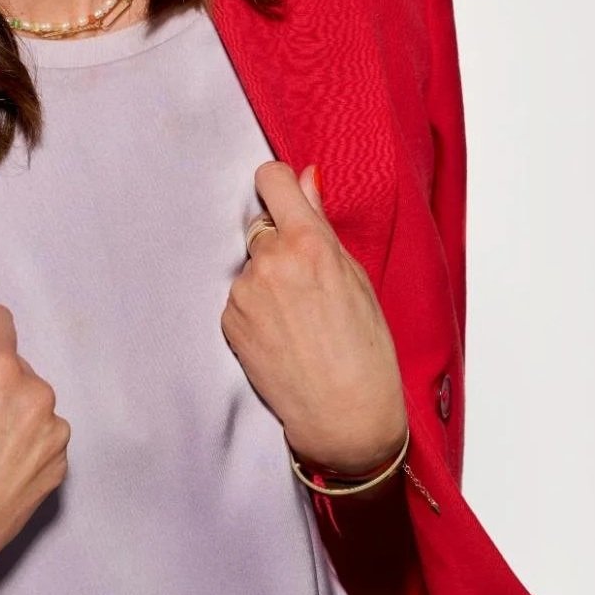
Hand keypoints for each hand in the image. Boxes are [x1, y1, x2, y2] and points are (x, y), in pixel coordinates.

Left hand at [220, 161, 407, 477]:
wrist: (343, 415)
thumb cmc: (365, 350)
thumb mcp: (357, 278)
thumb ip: (323, 225)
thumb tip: (306, 179)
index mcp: (309, 243)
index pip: (272, 179)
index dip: (280, 185)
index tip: (286, 196)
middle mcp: (270, 261)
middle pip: (262, 226)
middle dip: (280, 243)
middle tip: (307, 281)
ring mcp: (244, 292)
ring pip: (252, 266)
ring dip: (268, 280)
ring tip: (298, 319)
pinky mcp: (229, 321)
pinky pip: (241, 298)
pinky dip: (257, 310)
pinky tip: (283, 335)